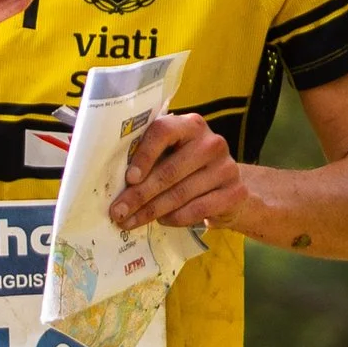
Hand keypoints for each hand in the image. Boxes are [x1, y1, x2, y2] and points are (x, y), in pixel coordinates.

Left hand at [111, 110, 247, 232]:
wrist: (229, 189)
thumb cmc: (188, 169)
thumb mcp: (171, 155)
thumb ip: (149, 157)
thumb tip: (112, 180)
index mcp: (191, 125)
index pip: (163, 131)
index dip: (144, 155)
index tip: (128, 178)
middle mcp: (211, 142)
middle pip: (169, 170)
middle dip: (139, 195)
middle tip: (118, 212)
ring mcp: (226, 167)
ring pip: (180, 193)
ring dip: (151, 211)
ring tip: (131, 221)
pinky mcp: (235, 192)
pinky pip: (197, 209)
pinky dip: (175, 218)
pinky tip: (161, 221)